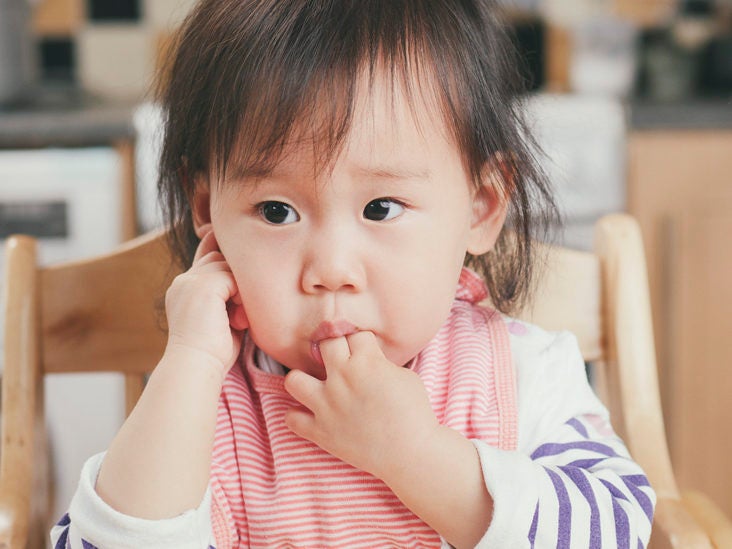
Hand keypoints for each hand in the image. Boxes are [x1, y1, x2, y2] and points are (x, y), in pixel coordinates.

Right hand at [164, 225, 247, 378]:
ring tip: (237, 320)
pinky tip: (237, 319)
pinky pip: (231, 276)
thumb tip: (243, 288)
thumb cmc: (213, 352)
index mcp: (183, 289)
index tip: (228, 256)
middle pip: (217, 258)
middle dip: (233, 278)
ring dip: (238, 290)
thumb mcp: (220, 318)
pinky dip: (239, 297)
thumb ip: (227, 298)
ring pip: (225, 265)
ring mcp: (191, 281)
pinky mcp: (203, 285)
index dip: (218, 251)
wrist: (196, 366)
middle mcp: (183, 282)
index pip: (204, 257)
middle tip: (237, 314)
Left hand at [283, 331, 439, 482]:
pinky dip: (299, 416)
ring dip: (304, 380)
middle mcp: (341, 379)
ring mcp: (326, 405)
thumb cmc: (414, 412)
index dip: (361, 341)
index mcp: (366, 362)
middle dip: (334, 347)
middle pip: (324, 343)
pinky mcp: (320, 431)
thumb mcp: (404, 375)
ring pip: (294, 380)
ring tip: (316, 385)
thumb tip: (367, 360)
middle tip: (343, 360)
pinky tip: (312, 414)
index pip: (354, 334)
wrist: (411, 452)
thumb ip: (381, 362)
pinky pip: (291, 419)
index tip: (365, 351)